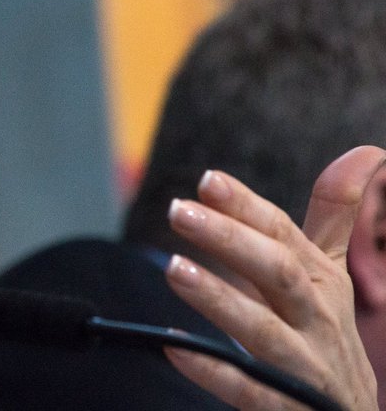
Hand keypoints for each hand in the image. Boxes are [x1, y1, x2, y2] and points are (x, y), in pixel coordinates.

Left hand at [164, 145, 383, 409]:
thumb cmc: (326, 334)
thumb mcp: (329, 274)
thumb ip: (334, 216)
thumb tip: (365, 152)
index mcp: (320, 281)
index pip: (283, 234)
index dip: (247, 206)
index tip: (208, 179)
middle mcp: (315, 318)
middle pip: (276, 272)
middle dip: (230, 239)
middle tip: (178, 210)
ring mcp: (302, 365)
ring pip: (262, 329)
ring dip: (218, 298)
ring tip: (173, 268)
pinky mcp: (286, 407)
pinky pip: (249, 389)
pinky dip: (211, 369)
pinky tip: (174, 347)